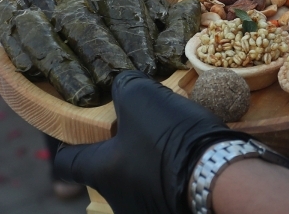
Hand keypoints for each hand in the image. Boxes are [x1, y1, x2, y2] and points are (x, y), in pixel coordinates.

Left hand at [55, 70, 249, 213]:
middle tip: (141, 127)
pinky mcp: (173, 212)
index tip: (79, 131)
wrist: (221, 174)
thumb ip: (124, 86)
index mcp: (102, 172)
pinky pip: (165, 189)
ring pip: (138, 180)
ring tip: (173, 139)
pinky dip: (172, 174)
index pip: (66, 162)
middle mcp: (119, 199)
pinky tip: (190, 156)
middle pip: (108, 171)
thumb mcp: (142, 97)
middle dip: (121, 149)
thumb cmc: (171, 137)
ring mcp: (146, 209)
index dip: (70, 143)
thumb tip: (122, 86)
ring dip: (149, 161)